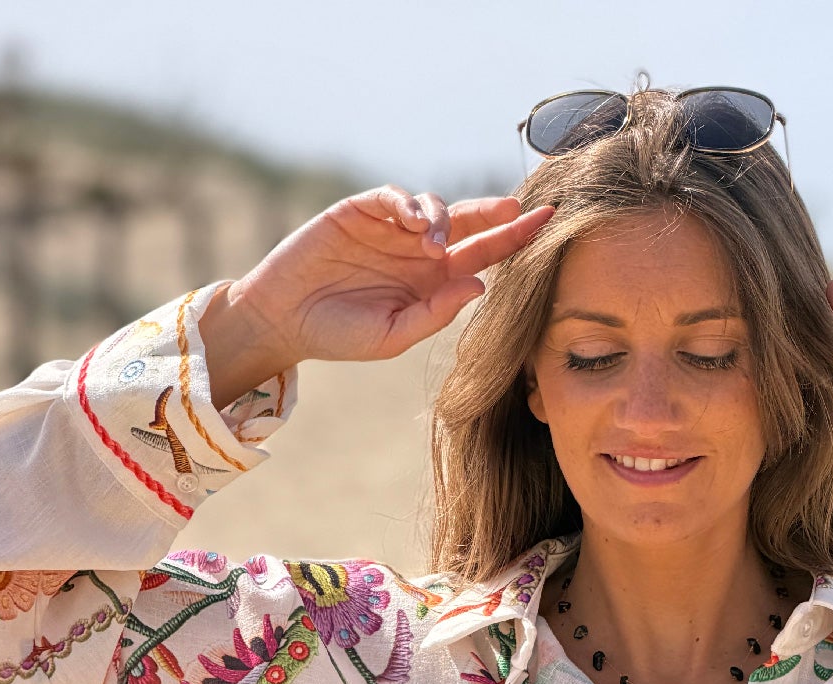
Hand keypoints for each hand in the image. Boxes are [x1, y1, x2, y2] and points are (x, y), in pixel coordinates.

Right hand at [201, 187, 553, 406]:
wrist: (285, 320)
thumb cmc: (340, 336)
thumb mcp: (391, 336)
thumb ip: (434, 313)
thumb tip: (479, 285)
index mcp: (434, 281)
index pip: (483, 256)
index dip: (513, 240)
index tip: (547, 226)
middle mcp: (418, 251)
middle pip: (467, 222)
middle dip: (493, 213)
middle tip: (518, 209)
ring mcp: (390, 229)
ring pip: (433, 206)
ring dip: (439, 219)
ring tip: (430, 246)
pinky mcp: (360, 211)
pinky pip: (393, 197)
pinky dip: (405, 203)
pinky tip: (408, 222)